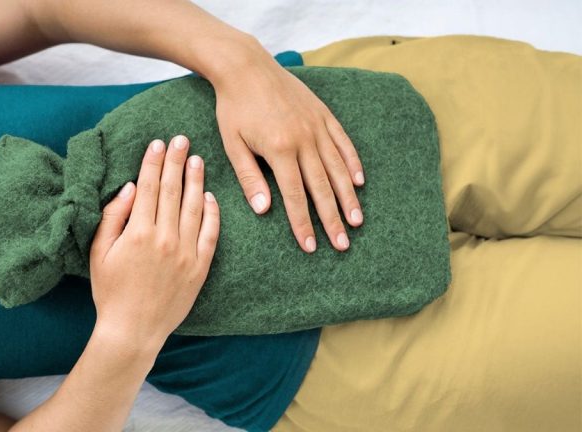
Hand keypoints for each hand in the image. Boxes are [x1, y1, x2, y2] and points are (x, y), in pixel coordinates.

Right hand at [89, 135, 219, 349]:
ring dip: (195, 181)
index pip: (149, 187)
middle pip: (172, 190)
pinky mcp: (199, 267)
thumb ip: (113, 217)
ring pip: (193, 207)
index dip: (153, 162)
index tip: (158, 143)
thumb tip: (130, 188)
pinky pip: (210, 234)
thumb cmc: (110, 291)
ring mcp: (185, 253)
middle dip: (177, 161)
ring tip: (197, 160)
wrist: (133, 330)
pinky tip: (210, 196)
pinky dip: (211, 213)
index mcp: (138, 232)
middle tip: (182, 139)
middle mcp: (165, 238)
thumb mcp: (99, 252)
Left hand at [212, 53, 363, 252]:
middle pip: (322, 187)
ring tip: (357, 220)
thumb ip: (249, 177)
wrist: (246, 67)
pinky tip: (359, 181)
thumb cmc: (234, 108)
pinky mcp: (323, 114)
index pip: (294, 196)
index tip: (311, 246)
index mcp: (279, 150)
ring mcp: (317, 126)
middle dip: (332, 219)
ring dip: (348, 196)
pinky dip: (352, 162)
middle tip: (342, 244)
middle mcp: (304, 139)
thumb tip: (264, 210)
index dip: (303, 223)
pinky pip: (343, 142)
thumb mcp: (233, 144)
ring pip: (337, 167)